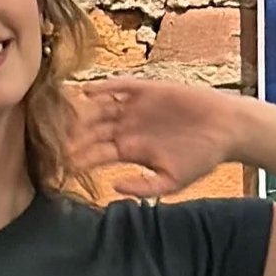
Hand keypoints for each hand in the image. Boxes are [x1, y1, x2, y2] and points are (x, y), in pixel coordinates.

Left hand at [68, 77, 251, 198]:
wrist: (226, 130)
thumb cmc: (201, 158)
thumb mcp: (172, 181)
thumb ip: (144, 187)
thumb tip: (114, 189)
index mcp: (128, 150)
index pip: (95, 153)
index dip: (78, 158)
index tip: (57, 165)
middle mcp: (127, 127)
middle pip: (91, 128)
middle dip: (72, 134)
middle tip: (49, 138)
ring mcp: (135, 107)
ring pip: (101, 107)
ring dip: (82, 110)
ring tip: (62, 113)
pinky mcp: (148, 90)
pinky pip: (121, 86)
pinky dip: (106, 87)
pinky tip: (89, 91)